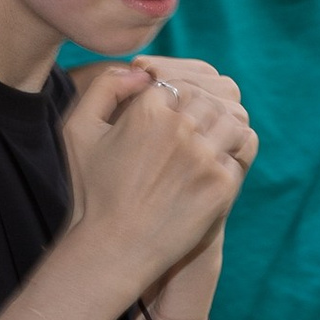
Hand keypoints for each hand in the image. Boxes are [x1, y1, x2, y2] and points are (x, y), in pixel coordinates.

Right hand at [62, 61, 254, 292]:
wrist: (114, 248)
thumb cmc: (93, 192)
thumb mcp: (78, 130)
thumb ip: (104, 87)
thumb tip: (141, 71)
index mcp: (148, 108)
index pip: (179, 83)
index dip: (177, 97)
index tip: (172, 117)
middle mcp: (180, 127)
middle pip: (208, 99)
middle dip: (202, 110)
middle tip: (195, 130)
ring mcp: (205, 155)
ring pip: (232, 120)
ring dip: (224, 128)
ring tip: (211, 144)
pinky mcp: (222, 184)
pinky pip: (242, 152)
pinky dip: (233, 155)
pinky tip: (218, 167)